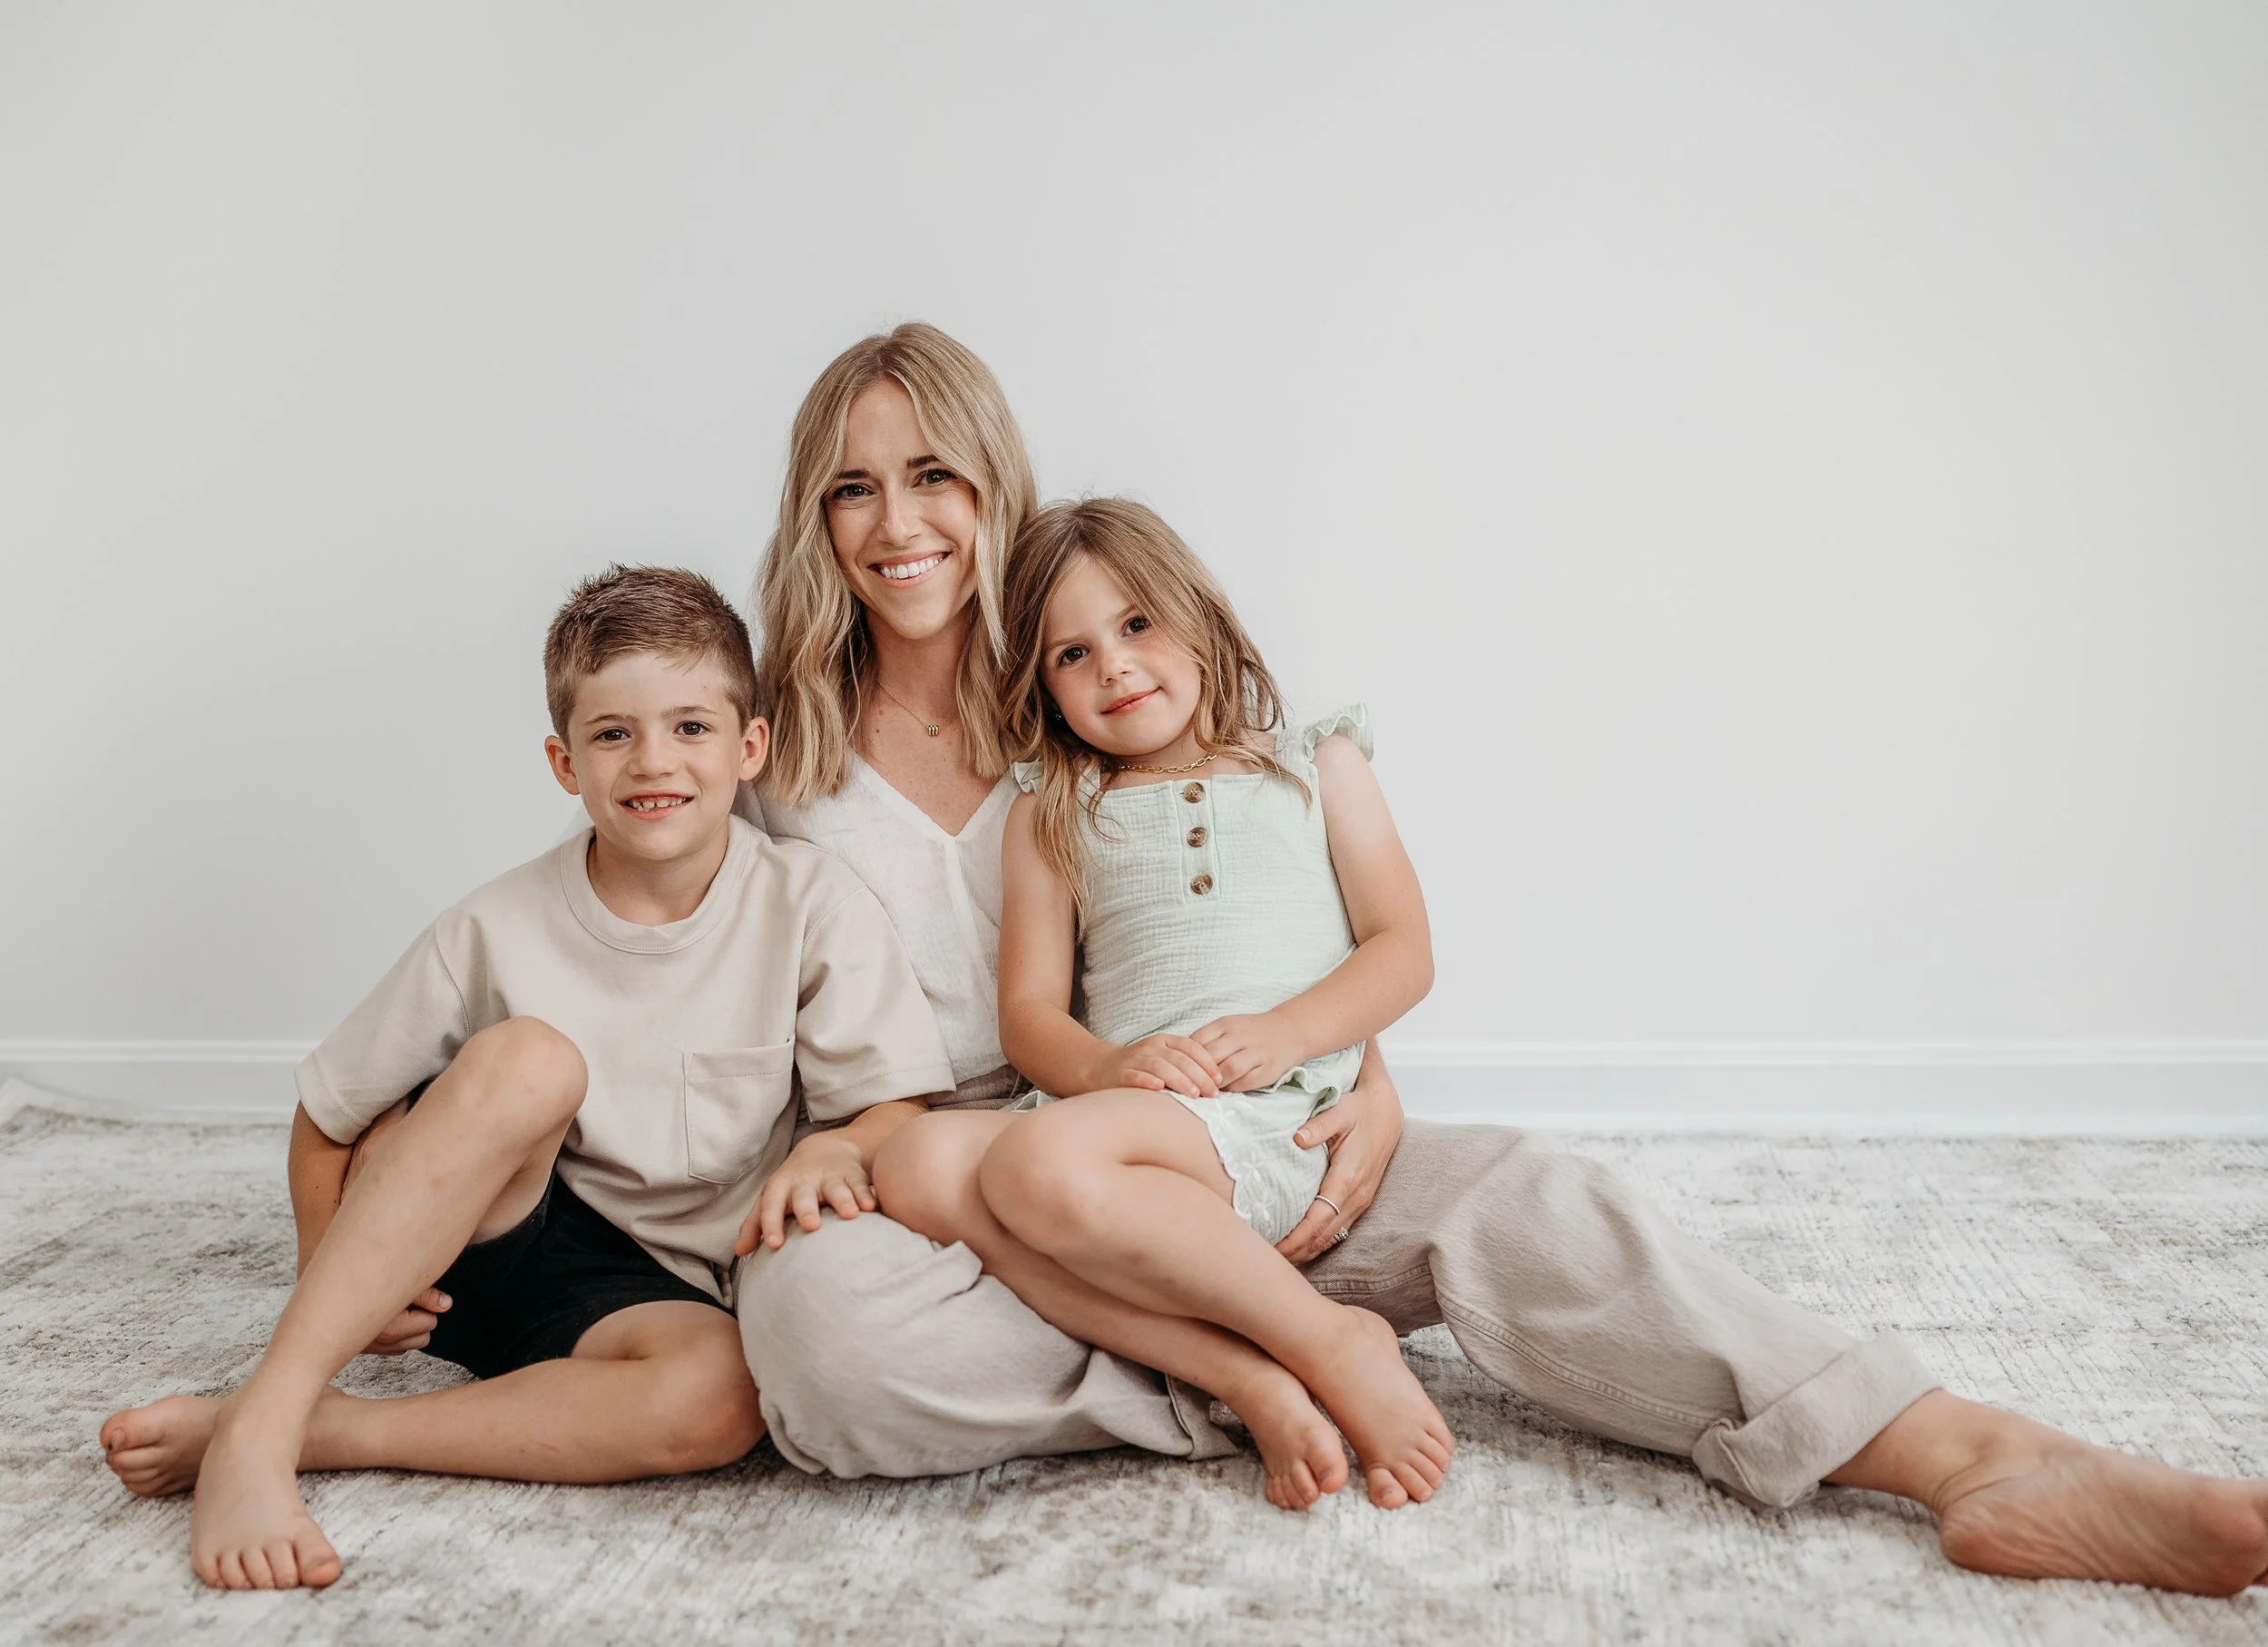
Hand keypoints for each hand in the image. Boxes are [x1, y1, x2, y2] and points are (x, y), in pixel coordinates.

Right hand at [361, 1286, 449, 1355]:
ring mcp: (377, 1349)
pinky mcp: (371, 1350)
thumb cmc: (361, 1291)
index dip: (425, 1307)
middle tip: (407, 1304)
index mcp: (392, 1329)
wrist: (319, 1298)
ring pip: (412, 1344)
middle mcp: (384, 1343)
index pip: (429, 1323)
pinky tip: (389, 1318)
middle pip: (424, 1338)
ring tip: (399, 1310)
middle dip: (420, 1320)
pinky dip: (398, 1335)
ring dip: (410, 1329)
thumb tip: (446, 1304)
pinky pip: (397, 1348)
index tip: (413, 1297)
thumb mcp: (396, 1285)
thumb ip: (425, 1296)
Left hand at [737, 1133, 875, 1254]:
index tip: (773, 1245)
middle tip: (811, 1226)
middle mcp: (804, 1181)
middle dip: (807, 1210)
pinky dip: (866, 1194)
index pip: (772, 1205)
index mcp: (781, 1187)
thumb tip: (740, 1252)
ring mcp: (830, 1176)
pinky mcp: (853, 1174)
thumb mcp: (771, 1199)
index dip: (771, 1224)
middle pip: (804, 1196)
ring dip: (843, 1200)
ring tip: (850, 1215)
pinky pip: (860, 1184)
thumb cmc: (793, 1185)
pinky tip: (872, 1207)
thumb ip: (754, 1225)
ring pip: (836, 1188)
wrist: (826, 1148)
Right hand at [1095, 1033, 1222, 1096]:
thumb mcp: (1163, 1058)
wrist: (1099, 1067)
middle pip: (1180, 1059)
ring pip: (1160, 1066)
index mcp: (1165, 1041)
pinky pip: (1135, 1076)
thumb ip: (1184, 1064)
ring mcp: (1135, 1059)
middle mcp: (1151, 1047)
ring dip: (1179, 1079)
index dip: (1208, 1063)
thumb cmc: (1140, 1067)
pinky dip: (1147, 1081)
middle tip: (1213, 1094)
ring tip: (1194, 1094)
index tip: (1219, 1080)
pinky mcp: (1120, 1074)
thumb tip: (1214, 1083)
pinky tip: (1159, 1088)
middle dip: (1200, 1076)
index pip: (1192, 1047)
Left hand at [1189, 1012, 1304, 1093]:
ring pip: (1228, 1070)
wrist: (1289, 1032)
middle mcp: (1241, 1037)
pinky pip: (1244, 1082)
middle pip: (1211, 1056)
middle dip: (1197, 1073)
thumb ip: (1207, 1040)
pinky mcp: (1266, 1070)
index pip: (1197, 1041)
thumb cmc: (1251, 1032)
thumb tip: (1181, 1061)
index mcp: (1227, 1024)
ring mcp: (1255, 1053)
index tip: (1179, 1069)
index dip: (1186, 1058)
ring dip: (1214, 1083)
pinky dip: (1230, 1089)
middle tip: (1188, 1085)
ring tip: (1205, 1090)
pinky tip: (1223, 1092)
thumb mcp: (1228, 1027)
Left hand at [1274, 1064, 1403, 1263]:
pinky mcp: (1360, 1200)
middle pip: (1323, 1237)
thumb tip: (1297, 1138)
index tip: (1273, 1249)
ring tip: (1278, 1258)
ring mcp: (1360, 1201)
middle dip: (1296, 1252)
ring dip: (1306, 1251)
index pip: (1317, 1221)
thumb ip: (1318, 1126)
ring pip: (1332, 1238)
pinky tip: (1301, 1245)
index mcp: (1347, 1179)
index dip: (1295, 1239)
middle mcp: (1356, 1196)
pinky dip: (1318, 1242)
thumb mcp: (1339, 1111)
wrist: (1386, 1111)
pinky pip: (1338, 1230)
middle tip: (1265, 1259)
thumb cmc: (1360, 1110)